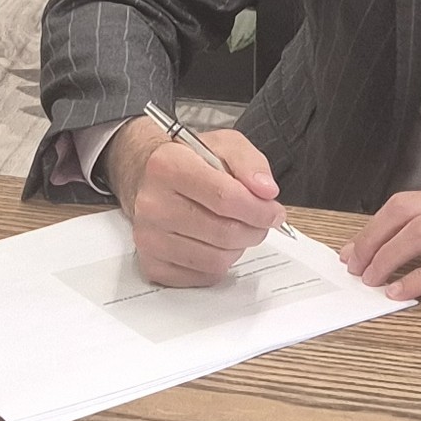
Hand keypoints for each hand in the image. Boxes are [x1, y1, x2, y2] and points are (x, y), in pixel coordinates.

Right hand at [105, 117, 284, 286]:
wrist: (146, 177)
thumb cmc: (186, 161)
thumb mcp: (223, 144)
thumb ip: (249, 162)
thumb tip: (266, 191)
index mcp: (168, 167)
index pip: (225, 197)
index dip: (260, 209)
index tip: (274, 212)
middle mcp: (152, 204)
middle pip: (224, 232)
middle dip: (254, 229)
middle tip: (260, 221)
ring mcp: (148, 238)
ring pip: (216, 259)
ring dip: (237, 248)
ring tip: (234, 229)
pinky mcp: (151, 264)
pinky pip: (202, 277)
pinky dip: (218, 264)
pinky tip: (214, 243)